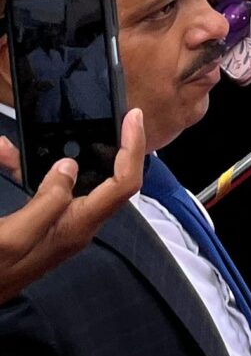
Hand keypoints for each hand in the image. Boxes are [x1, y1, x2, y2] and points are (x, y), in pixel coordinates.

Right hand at [0, 85, 141, 304]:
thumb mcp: (14, 238)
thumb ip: (47, 203)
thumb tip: (69, 167)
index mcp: (77, 227)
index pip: (125, 182)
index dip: (133, 148)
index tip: (133, 117)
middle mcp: (76, 226)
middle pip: (111, 179)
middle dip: (112, 145)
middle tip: (113, 118)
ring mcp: (59, 225)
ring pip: (74, 179)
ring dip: (62, 153)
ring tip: (49, 130)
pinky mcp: (40, 225)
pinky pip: (45, 190)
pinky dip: (30, 170)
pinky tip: (8, 155)